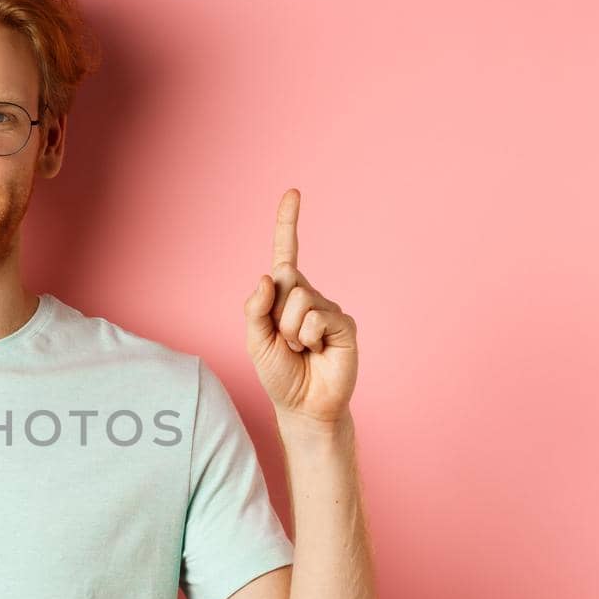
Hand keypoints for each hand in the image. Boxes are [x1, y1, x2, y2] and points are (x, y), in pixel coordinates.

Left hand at [243, 188, 357, 428]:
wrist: (303, 406)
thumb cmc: (279, 373)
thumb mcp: (255, 341)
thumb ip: (255, 308)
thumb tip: (268, 276)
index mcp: (283, 296)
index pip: (286, 253)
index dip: (288, 222)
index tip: (293, 192)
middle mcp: (307, 296)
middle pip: (285, 278)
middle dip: (276, 313)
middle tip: (284, 341)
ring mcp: (327, 308)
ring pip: (299, 300)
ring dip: (290, 331)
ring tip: (300, 350)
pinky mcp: (344, 323)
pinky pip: (317, 318)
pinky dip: (308, 338)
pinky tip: (316, 352)